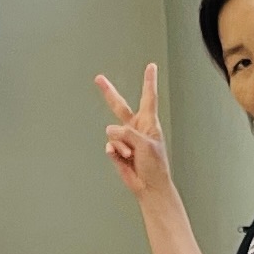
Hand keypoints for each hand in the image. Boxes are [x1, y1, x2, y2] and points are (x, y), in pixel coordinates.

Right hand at [93, 66, 175, 202]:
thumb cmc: (155, 165)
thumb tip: (111, 130)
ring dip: (122, 145)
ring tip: (131, 156)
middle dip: (109, 93)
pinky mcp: (116, 151)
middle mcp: (135, 128)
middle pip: (119, 106)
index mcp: (148, 122)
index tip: (151, 66)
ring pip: (113, 132)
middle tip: (99, 79)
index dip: (149, 81)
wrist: (149, 186)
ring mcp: (125, 139)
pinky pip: (110, 146)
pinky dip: (116, 153)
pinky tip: (123, 159)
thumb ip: (127, 133)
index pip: (148, 97)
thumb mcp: (146, 144)